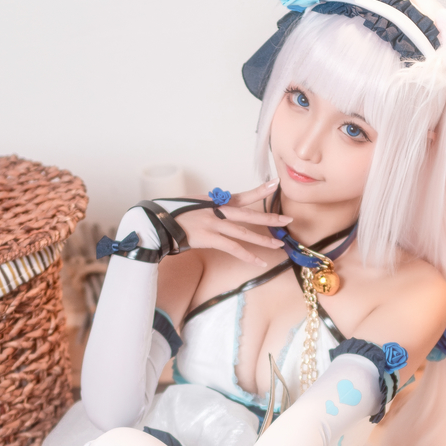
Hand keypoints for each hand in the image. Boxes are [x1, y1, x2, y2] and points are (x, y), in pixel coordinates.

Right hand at [173, 179, 292, 267]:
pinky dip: (248, 255)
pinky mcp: (210, 238)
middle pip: (249, 213)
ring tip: (279, 245)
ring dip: (263, 239)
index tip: (275, 184)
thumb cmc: (174, 214)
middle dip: (269, 217)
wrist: (158, 222)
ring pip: (244, 232)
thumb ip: (211, 207)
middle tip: (287, 220)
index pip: (242, 196)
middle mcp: (217, 211)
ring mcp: (214, 224)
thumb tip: (221, 210)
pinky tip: (260, 261)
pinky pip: (233, 248)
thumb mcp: (195, 204)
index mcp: (215, 201)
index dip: (259, 190)